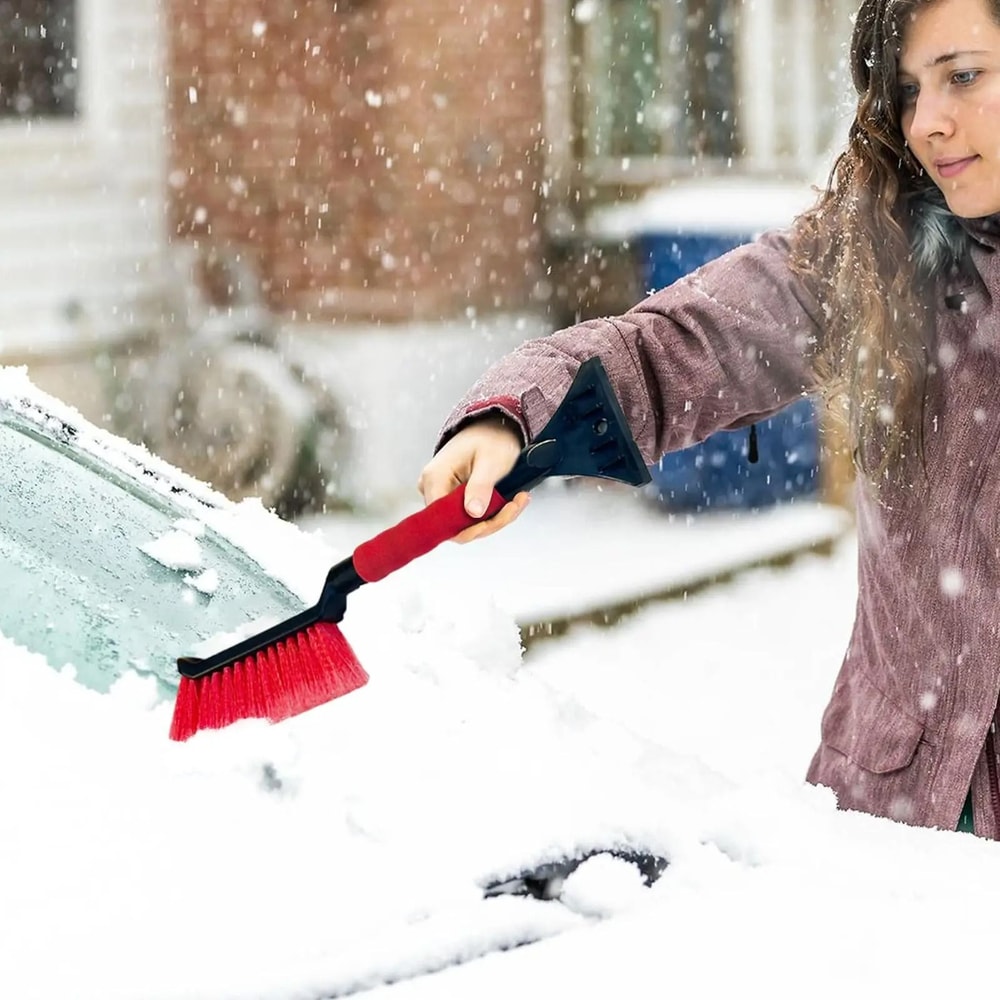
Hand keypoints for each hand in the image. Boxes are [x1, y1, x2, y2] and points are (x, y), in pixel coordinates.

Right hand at [418, 416, 529, 542]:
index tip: (496, 519)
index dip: (469, 527)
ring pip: (467, 524)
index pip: (442, 519)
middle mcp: (434, 488)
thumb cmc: (490, 438)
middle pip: (456, 526)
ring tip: (517, 501)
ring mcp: (443, 494)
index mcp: (435, 477)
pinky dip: (494, 513)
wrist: (494, 427)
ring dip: (496, 518)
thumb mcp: (490, 461)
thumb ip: (480, 487)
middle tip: (514, 505)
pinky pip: (472, 516)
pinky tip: (511, 501)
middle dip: (489, 522)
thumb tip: (473, 512)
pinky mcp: (454, 498)